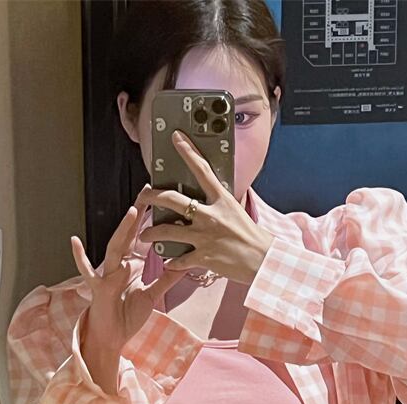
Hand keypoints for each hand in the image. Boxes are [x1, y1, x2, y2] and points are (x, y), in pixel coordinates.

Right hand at [69, 192, 187, 353]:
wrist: (112, 338)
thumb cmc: (127, 316)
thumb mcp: (153, 295)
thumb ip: (167, 278)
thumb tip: (186, 263)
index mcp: (130, 264)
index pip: (141, 238)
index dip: (150, 220)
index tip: (160, 200)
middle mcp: (118, 265)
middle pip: (128, 235)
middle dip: (138, 215)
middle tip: (148, 192)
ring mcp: (107, 274)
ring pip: (115, 247)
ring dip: (123, 230)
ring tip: (132, 212)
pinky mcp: (98, 287)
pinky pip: (87, 271)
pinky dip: (80, 257)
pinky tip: (75, 242)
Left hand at [136, 130, 273, 284]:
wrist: (262, 259)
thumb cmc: (250, 235)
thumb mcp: (235, 211)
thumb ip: (217, 203)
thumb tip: (205, 197)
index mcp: (221, 199)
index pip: (202, 169)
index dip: (188, 151)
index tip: (176, 138)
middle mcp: (209, 215)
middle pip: (173, 199)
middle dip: (153, 196)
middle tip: (144, 195)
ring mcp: (204, 236)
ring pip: (167, 230)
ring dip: (151, 232)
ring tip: (144, 234)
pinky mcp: (203, 256)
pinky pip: (179, 259)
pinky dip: (172, 262)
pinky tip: (167, 261)